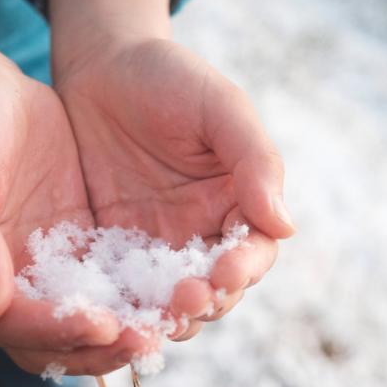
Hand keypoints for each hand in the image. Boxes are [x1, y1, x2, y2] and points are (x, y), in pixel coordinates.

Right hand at [0, 59, 154, 374]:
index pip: (9, 324)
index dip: (54, 331)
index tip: (101, 325)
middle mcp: (7, 282)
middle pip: (51, 339)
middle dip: (99, 346)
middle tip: (147, 339)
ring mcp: (45, 266)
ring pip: (86, 319)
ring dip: (125, 329)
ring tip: (171, 323)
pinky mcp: (78, 246)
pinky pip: (110, 282)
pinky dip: (139, 294)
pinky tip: (178, 289)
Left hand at [54, 38, 295, 339]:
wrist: (101, 67)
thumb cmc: (169, 78)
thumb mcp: (219, 107)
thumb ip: (255, 160)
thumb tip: (286, 226)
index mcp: (238, 203)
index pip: (254, 251)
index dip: (245, 268)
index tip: (226, 272)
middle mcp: (202, 233)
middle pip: (217, 288)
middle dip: (207, 301)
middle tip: (186, 301)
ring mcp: (157, 247)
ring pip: (172, 300)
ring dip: (169, 316)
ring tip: (155, 318)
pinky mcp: (113, 251)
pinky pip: (123, 289)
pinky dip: (124, 307)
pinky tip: (113, 313)